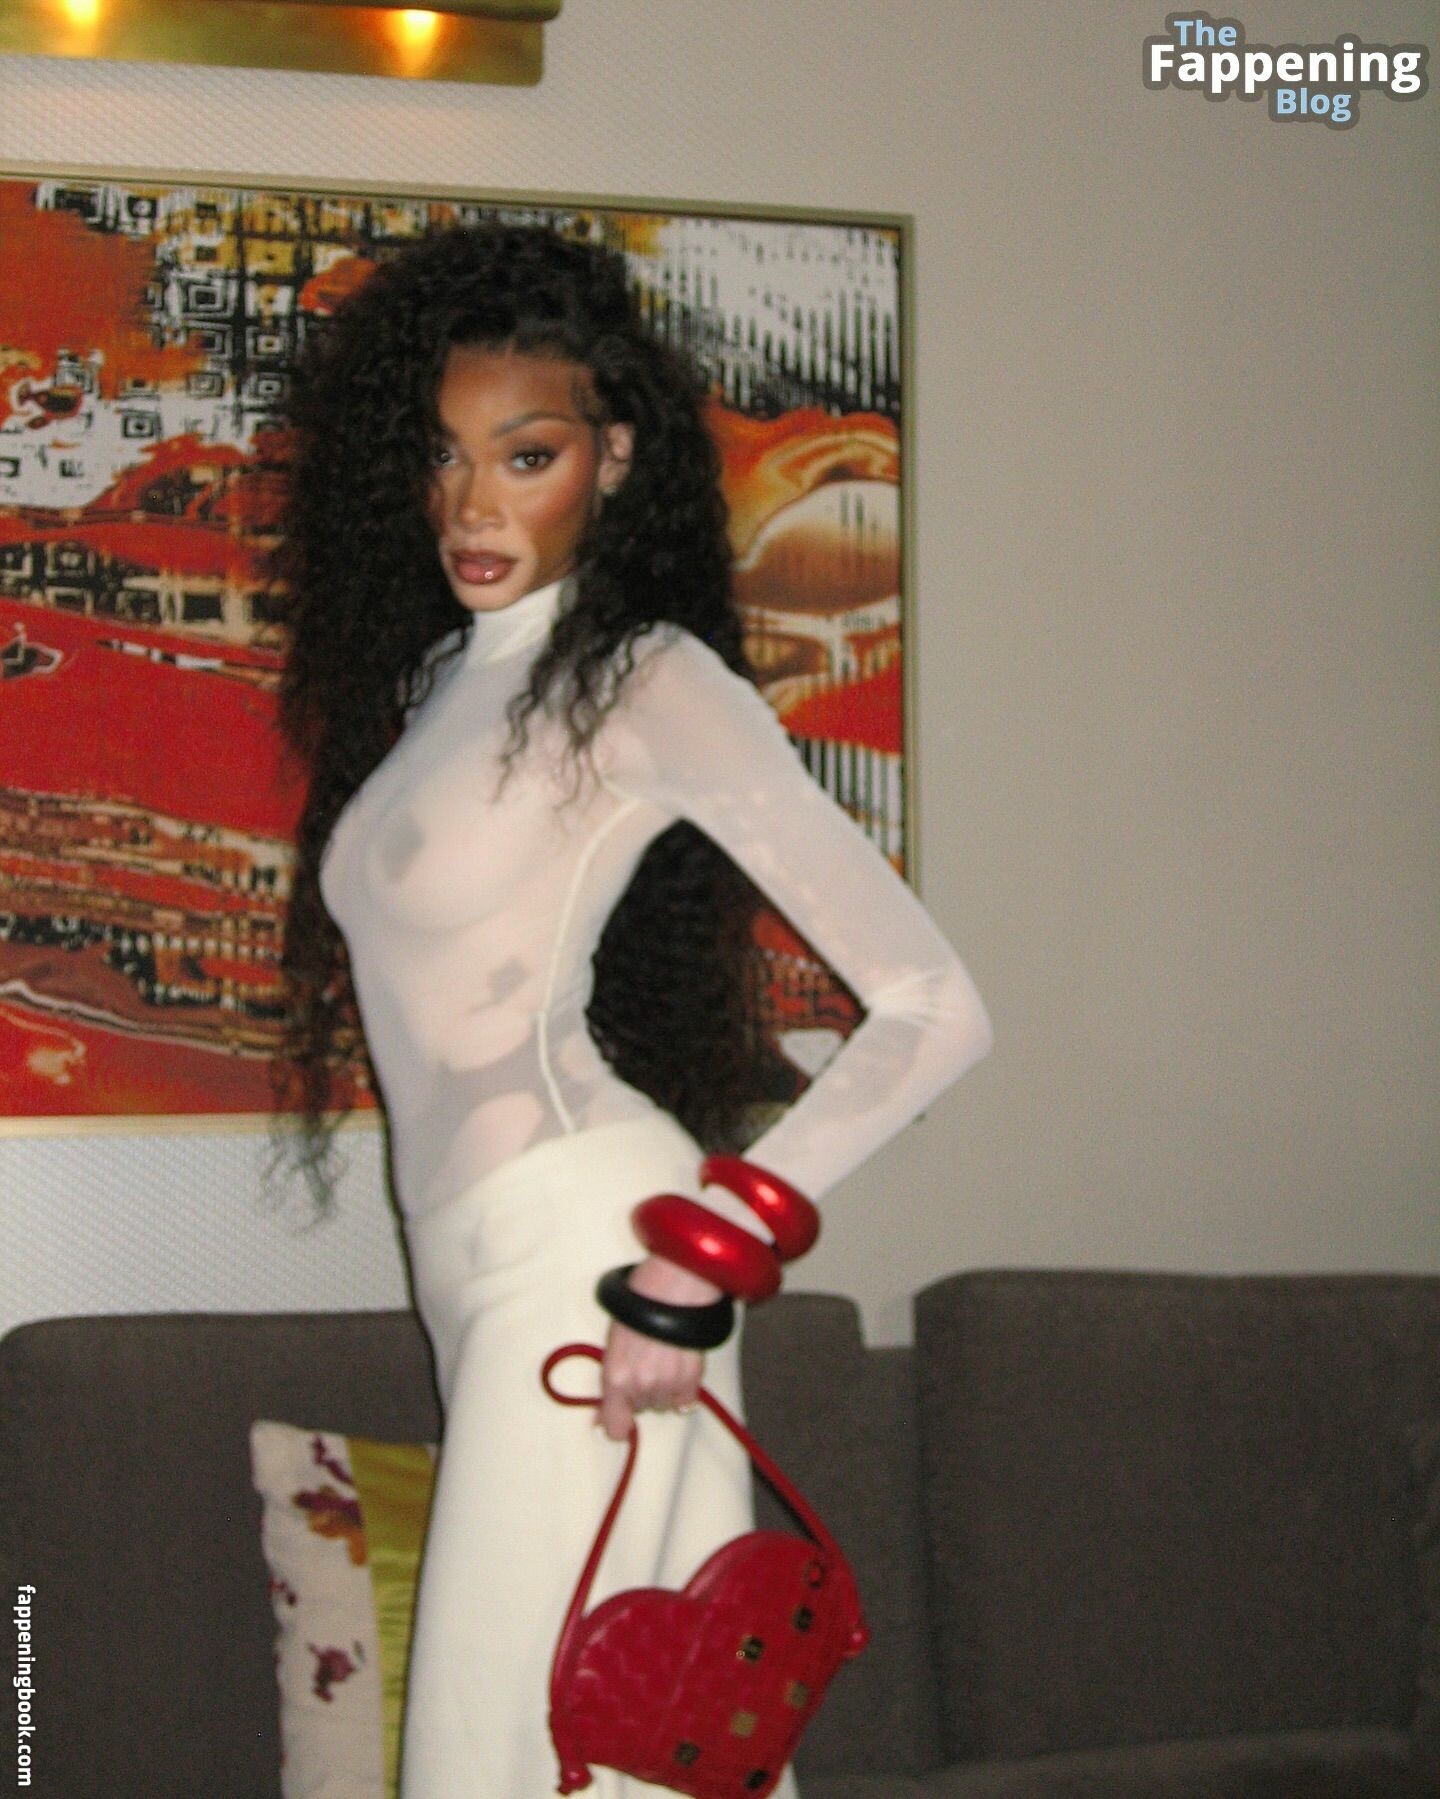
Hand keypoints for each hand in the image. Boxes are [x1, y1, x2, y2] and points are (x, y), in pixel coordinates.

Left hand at [597, 1255, 720, 1441]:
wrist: (676, 1279)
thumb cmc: (641, 1300)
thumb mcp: (613, 1338)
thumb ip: (611, 1378)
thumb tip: (603, 1415)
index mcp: (616, 1376)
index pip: (615, 1427)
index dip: (616, 1421)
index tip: (618, 1413)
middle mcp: (642, 1385)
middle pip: (641, 1408)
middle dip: (640, 1391)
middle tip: (643, 1360)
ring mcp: (669, 1383)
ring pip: (664, 1404)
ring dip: (663, 1388)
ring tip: (663, 1356)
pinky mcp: (693, 1377)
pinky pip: (686, 1400)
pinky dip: (683, 1388)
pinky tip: (679, 1364)